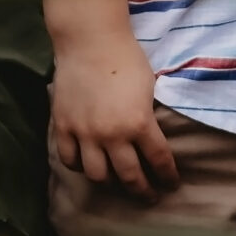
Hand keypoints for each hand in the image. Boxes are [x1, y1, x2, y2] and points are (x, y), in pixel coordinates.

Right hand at [50, 28, 179, 197]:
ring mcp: (85, 133)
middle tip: (149, 195)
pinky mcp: (64, 127)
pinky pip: (70, 160)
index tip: (171, 184)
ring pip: (97, 175)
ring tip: (116, 182)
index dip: (167, 176)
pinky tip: (87, 165)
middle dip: (142, 190)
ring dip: (110, 182)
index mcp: (139, 123)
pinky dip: (79, 166)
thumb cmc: (126, 58)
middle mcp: (112, 134)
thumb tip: (149, 137)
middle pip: (129, 176)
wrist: (90, 40)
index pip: (158, 160)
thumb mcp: (149, 88)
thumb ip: (147, 116)